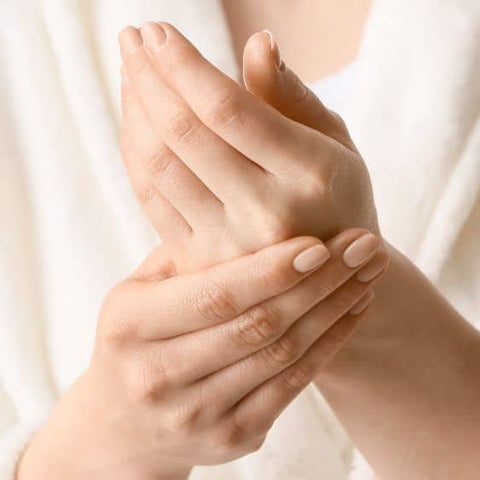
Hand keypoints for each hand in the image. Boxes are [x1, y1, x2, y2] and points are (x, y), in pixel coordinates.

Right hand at [17, 230, 388, 479]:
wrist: (123, 421)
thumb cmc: (136, 336)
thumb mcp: (140, 289)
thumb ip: (185, 254)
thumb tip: (249, 204)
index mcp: (130, 326)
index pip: (215, 295)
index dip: (272, 270)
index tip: (321, 242)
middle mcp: (158, 377)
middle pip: (259, 325)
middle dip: (320, 282)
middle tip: (364, 246)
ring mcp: (196, 416)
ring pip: (283, 356)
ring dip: (334, 310)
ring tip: (368, 272)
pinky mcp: (229, 438)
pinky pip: (291, 387)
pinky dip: (329, 346)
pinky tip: (352, 310)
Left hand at [119, 23, 378, 272]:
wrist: (326, 274)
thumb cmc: (336, 197)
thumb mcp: (335, 143)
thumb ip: (293, 96)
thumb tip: (257, 41)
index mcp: (311, 175)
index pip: (228, 108)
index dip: (182, 64)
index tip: (155, 30)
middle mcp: (268, 214)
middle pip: (184, 132)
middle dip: (147, 76)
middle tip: (131, 39)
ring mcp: (229, 245)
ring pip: (160, 164)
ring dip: (134, 110)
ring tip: (130, 74)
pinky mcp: (201, 261)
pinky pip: (151, 198)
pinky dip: (135, 153)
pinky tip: (134, 121)